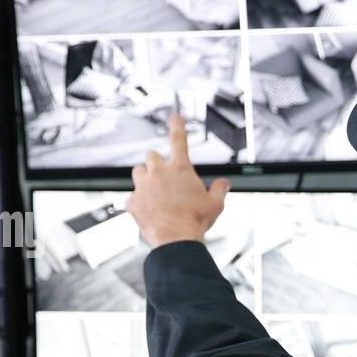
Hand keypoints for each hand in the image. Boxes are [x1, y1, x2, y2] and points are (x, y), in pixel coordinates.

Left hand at [127, 114, 230, 248]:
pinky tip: (149, 211)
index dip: (177, 126)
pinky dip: (140, 202)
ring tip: (155, 192)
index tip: (174, 117)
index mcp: (180, 169)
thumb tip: (224, 184)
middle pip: (152, 155)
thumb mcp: (215, 204)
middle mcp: (159, 173)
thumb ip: (219, 189)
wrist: (176, 239)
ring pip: (138, 171)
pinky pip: (133, 197)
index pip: (178, 140)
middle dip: (157, 164)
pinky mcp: (133, 201)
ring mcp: (143, 186)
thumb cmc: (195, 221)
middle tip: (165, 177)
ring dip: (145, 178)